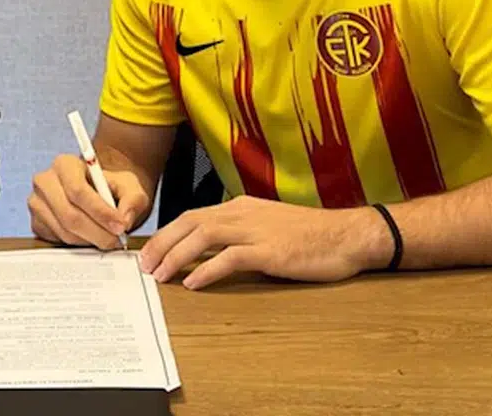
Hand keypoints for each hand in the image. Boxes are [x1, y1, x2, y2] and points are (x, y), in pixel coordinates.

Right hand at [28, 153, 151, 249]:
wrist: (98, 194)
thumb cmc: (111, 187)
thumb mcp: (130, 186)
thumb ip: (133, 199)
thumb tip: (124, 219)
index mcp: (64, 164)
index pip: (78, 191)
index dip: (100, 212)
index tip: (120, 226)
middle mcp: (45, 181)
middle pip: (69, 214)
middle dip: (97, 232)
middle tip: (117, 240)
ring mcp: (37, 203)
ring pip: (65, 231)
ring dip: (91, 240)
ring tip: (108, 237)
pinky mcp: (36, 223)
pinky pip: (59, 241)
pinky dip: (80, 244)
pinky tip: (91, 236)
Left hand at [139, 196, 389, 288]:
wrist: (347, 235)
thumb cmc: (309, 235)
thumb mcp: (266, 227)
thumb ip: (238, 234)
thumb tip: (206, 252)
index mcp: (239, 207)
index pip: (192, 216)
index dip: (167, 234)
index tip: (150, 252)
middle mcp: (242, 214)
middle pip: (190, 223)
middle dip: (162, 244)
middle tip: (144, 266)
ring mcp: (256, 231)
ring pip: (203, 237)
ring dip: (177, 256)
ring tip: (160, 275)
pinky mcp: (270, 251)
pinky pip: (230, 258)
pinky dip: (208, 270)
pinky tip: (193, 283)